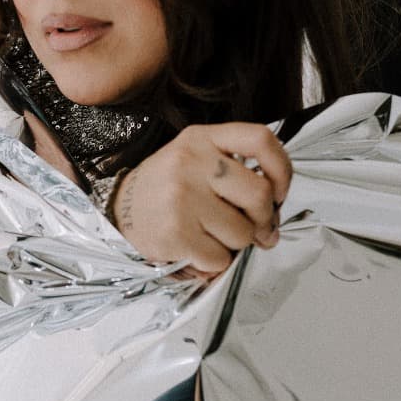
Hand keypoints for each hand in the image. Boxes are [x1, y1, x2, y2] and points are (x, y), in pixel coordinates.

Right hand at [111, 123, 291, 271]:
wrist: (117, 209)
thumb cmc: (165, 188)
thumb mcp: (196, 161)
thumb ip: (236, 174)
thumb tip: (273, 220)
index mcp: (201, 139)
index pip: (260, 141)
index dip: (282, 169)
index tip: (278, 191)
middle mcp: (191, 162)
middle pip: (259, 194)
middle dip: (264, 220)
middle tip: (256, 230)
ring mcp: (182, 197)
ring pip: (243, 232)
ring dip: (235, 243)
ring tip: (212, 235)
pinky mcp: (176, 232)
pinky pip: (220, 258)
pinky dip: (215, 261)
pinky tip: (197, 249)